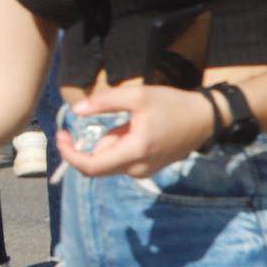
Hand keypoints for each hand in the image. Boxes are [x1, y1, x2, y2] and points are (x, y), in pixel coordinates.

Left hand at [53, 84, 215, 177]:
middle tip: (82, 120)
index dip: (70, 155)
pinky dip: (119, 144)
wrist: (205, 118)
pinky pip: (123, 159)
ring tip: (131, 121)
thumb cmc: (173, 105)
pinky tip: (136, 129)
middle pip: (97, 166)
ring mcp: (145, 171)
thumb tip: (76, 111)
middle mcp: (139, 169)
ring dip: (109, 141)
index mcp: (135, 152)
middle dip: (86, 145)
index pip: (92, 167)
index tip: (61, 136)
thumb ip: (104, 102)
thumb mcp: (137, 96)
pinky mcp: (149, 168)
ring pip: (110, 160)